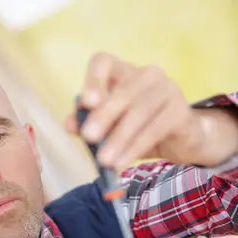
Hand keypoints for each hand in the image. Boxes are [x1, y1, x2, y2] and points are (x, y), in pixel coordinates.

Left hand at [65, 52, 237, 167]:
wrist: (182, 142)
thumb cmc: (141, 131)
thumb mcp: (111, 130)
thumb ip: (88, 125)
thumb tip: (68, 124)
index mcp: (124, 72)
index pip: (103, 62)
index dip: (93, 80)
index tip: (86, 103)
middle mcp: (147, 74)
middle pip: (122, 92)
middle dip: (103, 116)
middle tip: (88, 138)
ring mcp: (167, 89)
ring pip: (139, 113)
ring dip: (119, 138)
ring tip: (105, 160)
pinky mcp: (181, 110)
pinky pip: (155, 129)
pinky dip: (136, 147)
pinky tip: (122, 161)